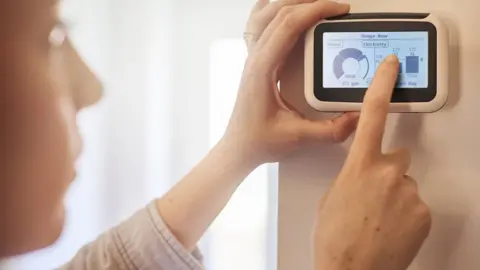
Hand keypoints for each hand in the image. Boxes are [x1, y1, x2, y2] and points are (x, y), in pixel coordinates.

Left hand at [223, 0, 358, 164]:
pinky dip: (272, 12)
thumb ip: (330, 130)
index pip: (288, 26)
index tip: (338, 9)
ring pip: (266, 14)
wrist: (238, 147)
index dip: (315, 11)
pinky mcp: (255, 62)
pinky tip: (285, 12)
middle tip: (334, 6)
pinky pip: (259, 25)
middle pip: (278, 13)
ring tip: (314, 3)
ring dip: (289, 3)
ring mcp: (252, 58)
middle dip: (308, 2)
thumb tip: (358, 117)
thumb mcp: (297, 137)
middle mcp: (254, 58)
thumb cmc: (259, 140)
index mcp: (262, 69)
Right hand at [313, 55, 431, 269]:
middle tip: (373, 194)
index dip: (382, 86)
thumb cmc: (334, 238)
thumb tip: (365, 172)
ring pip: (405, 182)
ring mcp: (408, 192)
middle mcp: (387, 173)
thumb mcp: (333, 196)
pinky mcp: (423, 212)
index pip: (372, 115)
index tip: (390, 68)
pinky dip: (406, 212)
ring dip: (395, 194)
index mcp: (359, 166)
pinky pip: (416, 202)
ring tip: (379, 217)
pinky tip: (390, 226)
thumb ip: (352, 174)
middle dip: (387, 169)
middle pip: (397, 157)